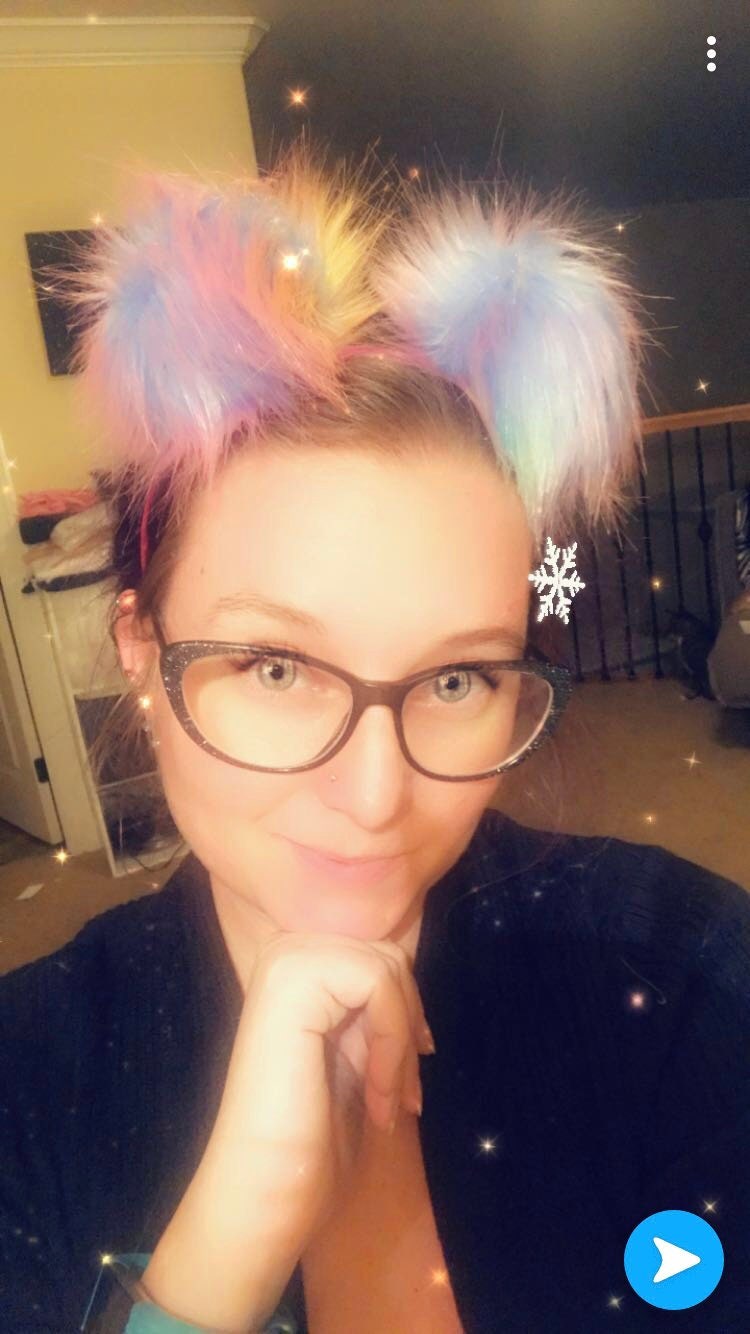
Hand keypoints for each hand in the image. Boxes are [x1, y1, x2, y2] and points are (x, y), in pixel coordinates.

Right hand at [207, 929, 434, 1250]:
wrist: (266, 1193)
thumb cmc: (311, 1139)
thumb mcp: (356, 1054)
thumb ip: (372, 1010)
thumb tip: (412, 983)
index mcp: (295, 968)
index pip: (382, 958)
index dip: (405, 1016)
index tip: (405, 1079)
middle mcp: (284, 951)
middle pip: (389, 957)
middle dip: (408, 1029)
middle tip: (403, 1096)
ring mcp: (285, 962)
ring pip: (387, 968)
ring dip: (401, 1043)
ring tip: (388, 1102)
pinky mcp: (292, 981)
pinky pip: (378, 983)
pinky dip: (393, 1042)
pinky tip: (376, 1097)